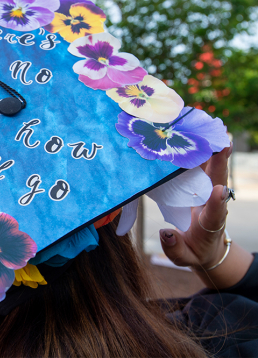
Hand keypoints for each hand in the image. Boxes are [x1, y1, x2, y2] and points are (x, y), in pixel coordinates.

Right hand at [159, 144, 252, 287]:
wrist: (206, 244)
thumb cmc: (194, 251)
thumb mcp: (184, 258)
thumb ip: (174, 249)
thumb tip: (164, 233)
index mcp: (210, 224)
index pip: (215, 213)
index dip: (217, 202)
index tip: (219, 191)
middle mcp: (213, 203)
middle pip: (219, 180)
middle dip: (221, 162)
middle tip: (222, 142)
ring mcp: (209, 191)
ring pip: (212, 167)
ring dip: (210, 148)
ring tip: (205, 128)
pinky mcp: (202, 183)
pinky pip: (202, 164)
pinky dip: (198, 149)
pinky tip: (191, 133)